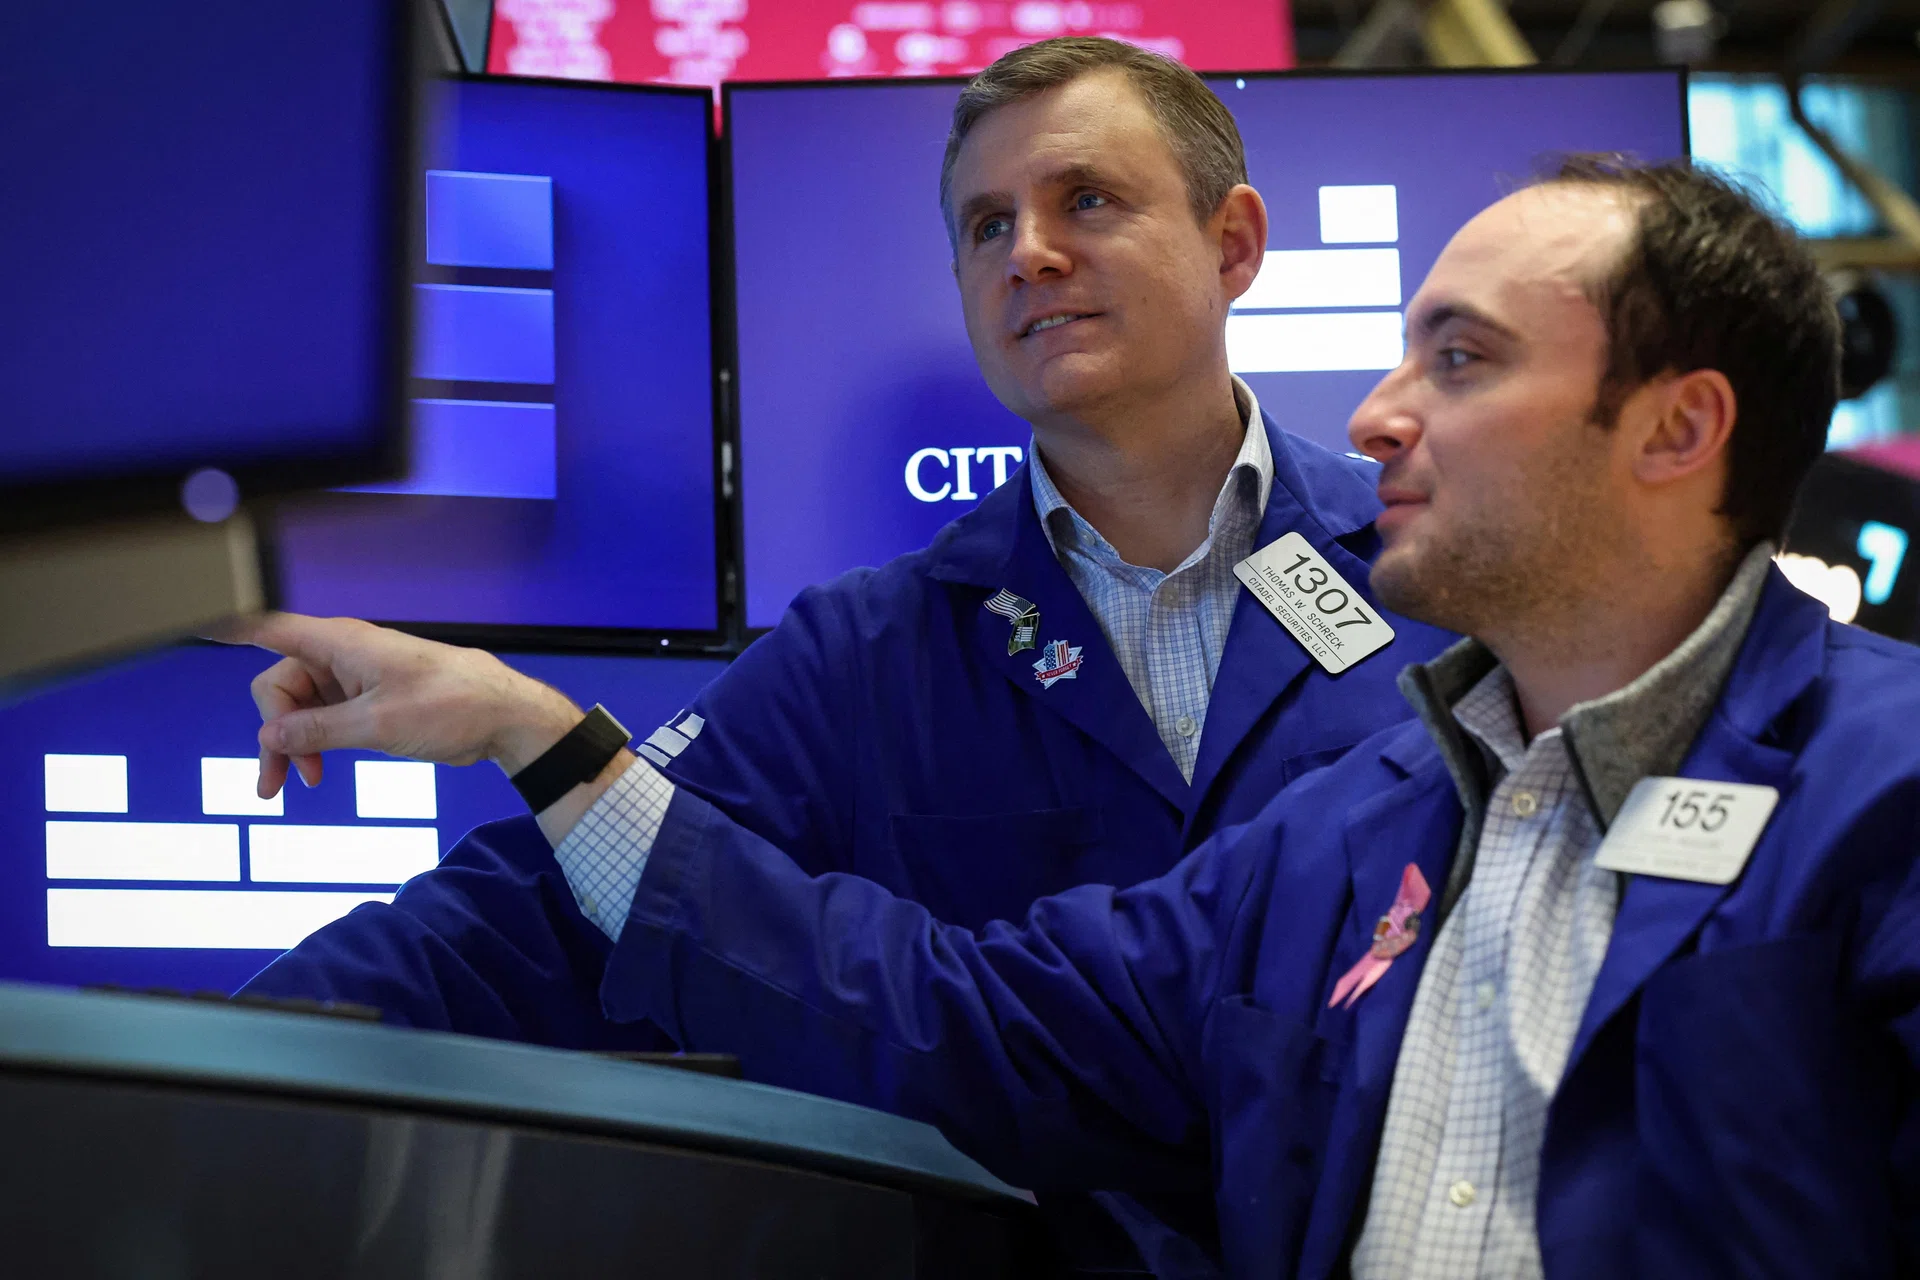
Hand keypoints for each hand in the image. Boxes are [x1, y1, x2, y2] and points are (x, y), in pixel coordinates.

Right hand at [212, 613, 583, 799]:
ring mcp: (354, 676)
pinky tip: (316, 771)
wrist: (503, 718)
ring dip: (295, 744)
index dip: (227, 623)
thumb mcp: (377, 724)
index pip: (268, 626)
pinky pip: (323, 716)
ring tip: (301, 783)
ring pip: (299, 706)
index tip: (191, 617)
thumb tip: (271, 738)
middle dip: (274, 731)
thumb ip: (317, 731)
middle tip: (280, 781)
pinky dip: (315, 742)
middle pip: (278, 685)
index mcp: (341, 643)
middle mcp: (342, 654)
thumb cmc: (452, 706)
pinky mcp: (367, 698)